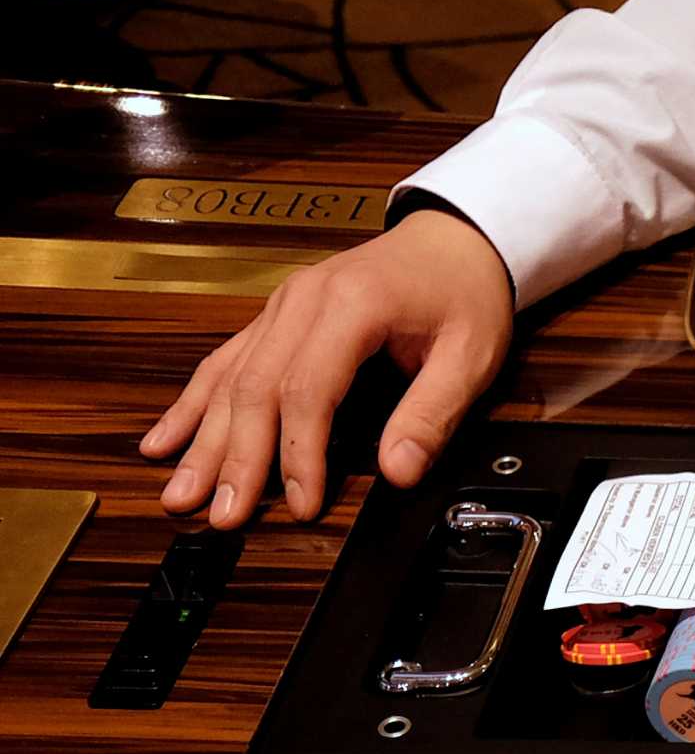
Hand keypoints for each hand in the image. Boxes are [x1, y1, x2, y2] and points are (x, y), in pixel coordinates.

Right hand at [141, 208, 514, 528]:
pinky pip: (225, 362)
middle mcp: (301, 301)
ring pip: (228, 377)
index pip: (308, 388)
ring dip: (202, 440)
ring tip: (181, 492)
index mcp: (350, 305)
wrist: (453, 240)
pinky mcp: (274, 318)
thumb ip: (432, 414)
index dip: (299, 451)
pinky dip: (193, 404)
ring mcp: (280, 308)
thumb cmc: (464, 294)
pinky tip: (165, 439)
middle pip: (254, 387)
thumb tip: (399, 472)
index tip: (300, 502)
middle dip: (234, 457)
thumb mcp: (470, 356)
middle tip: (222, 514)